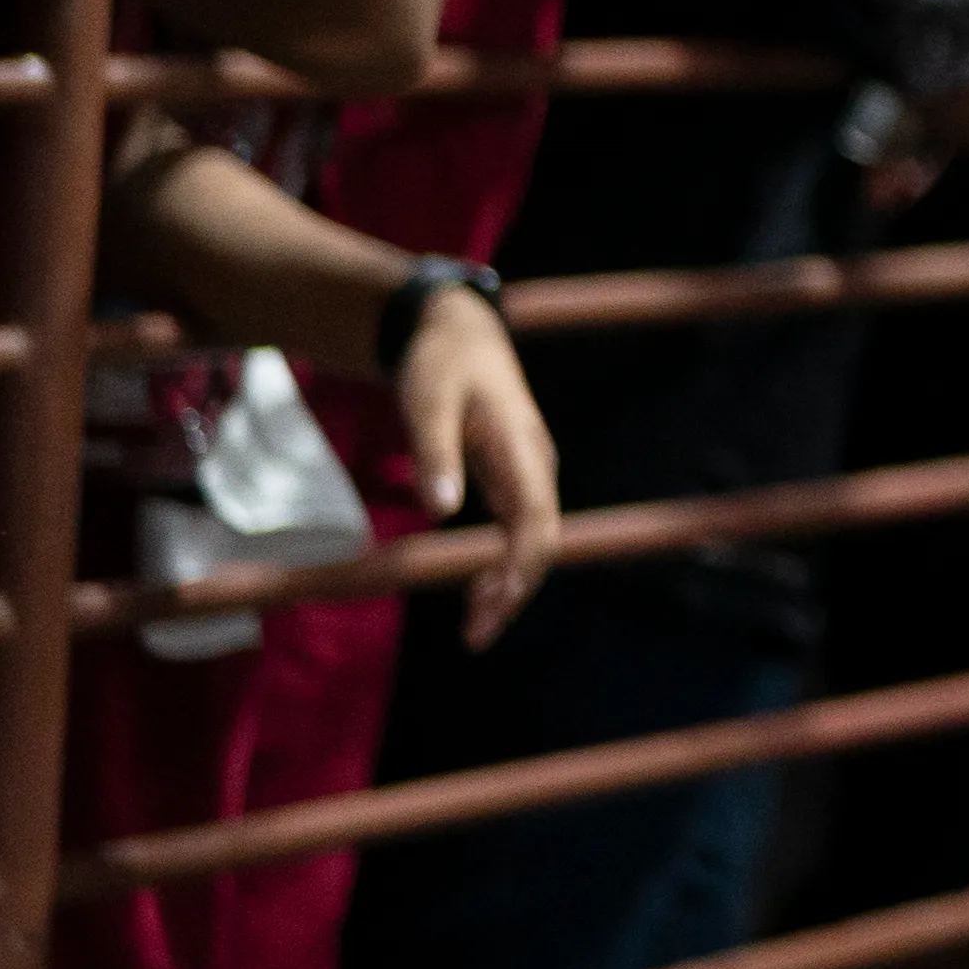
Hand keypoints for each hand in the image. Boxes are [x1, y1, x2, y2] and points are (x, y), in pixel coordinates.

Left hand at [396, 285, 562, 649]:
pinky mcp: (513, 478)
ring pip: (534, 541)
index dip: (519, 568)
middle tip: (475, 637)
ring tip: (474, 626)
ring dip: (511, 586)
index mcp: (520, 448)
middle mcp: (535, 465)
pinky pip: (520, 531)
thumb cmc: (439, 364)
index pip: (535, 521)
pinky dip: (503, 566)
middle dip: (514, 593)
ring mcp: (528, 473)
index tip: (490, 604)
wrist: (456, 331)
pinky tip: (479, 589)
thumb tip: (440, 511)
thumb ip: (434, 454)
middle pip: (541, 541)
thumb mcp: (427, 401)